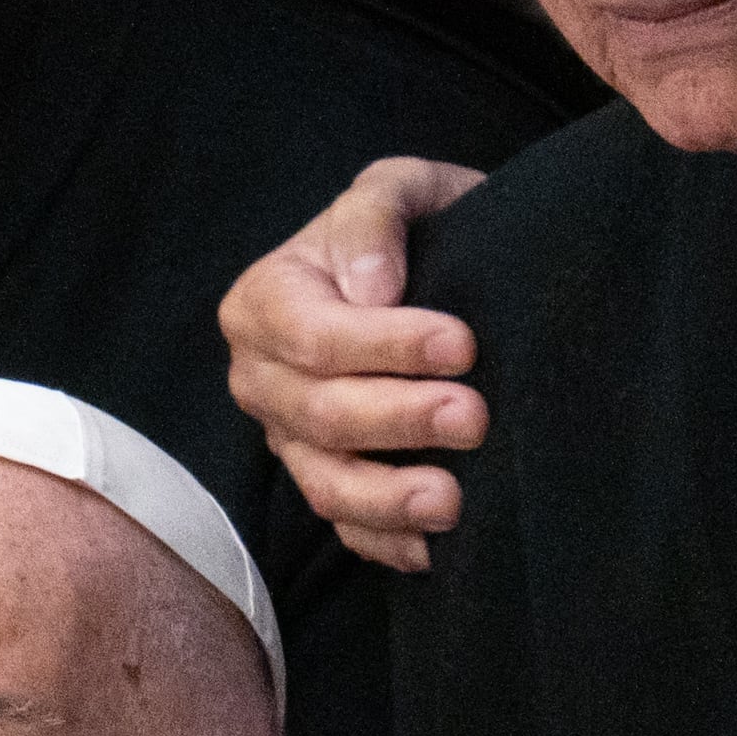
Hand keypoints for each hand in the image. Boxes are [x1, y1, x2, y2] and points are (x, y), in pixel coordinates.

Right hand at [219, 158, 490, 571]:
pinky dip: (386, 543)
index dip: (384, 347)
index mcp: (263, 302)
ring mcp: (290, 439)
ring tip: (452, 499)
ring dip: (389, 497)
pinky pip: (345, 527)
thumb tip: (371, 285)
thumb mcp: (395, 189)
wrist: (430, 271)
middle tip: (474, 416)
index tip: (461, 345)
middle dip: (399, 419)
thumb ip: (374, 217)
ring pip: (325, 483)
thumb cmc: (409, 229)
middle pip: (319, 414)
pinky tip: (435, 547)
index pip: (311, 337)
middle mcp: (262, 378)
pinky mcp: (326, 482)